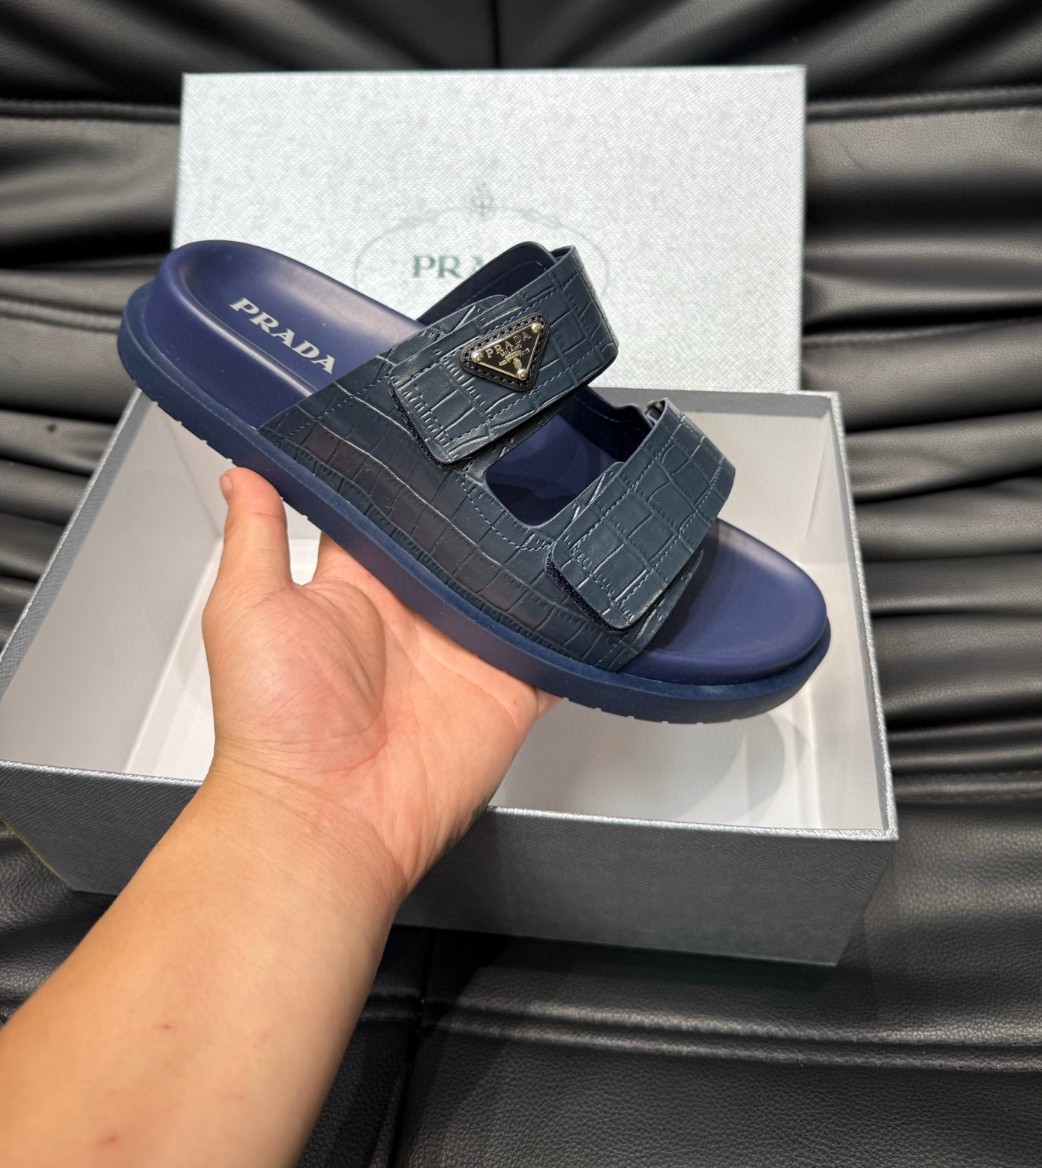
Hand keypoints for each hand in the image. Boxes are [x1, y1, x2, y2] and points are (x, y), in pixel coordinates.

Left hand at [202, 468, 556, 912]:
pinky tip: (595, 586)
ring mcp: (466, 649)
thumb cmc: (274, 726)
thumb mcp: (247, 610)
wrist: (325, 820)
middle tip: (516, 448)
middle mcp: (415, 612)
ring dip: (535, 555)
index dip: (407, 475)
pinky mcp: (510, 688)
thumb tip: (243, 473)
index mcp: (356, 586)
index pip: (389, 513)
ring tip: (567, 497)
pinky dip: (577, 626)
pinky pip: (556, 649)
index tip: (432, 423)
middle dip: (485, 503)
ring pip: (514, 584)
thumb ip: (256, 536)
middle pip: (462, 540)